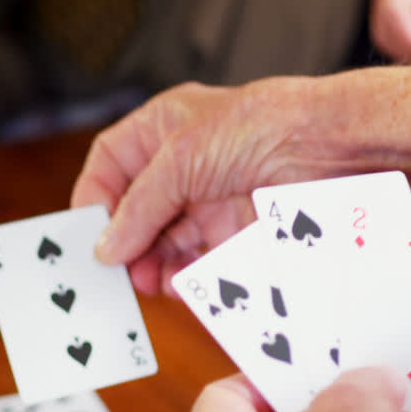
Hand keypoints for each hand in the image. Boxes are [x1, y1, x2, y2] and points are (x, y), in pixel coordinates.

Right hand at [71, 79, 341, 294]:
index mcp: (163, 130)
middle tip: (113, 272)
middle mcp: (184, 166)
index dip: (95, 196)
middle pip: (135, 211)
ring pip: (164, 241)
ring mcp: (210, 199)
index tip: (85, 233)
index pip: (111, 163)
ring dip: (149, 264)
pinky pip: (199, 261)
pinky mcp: (236, 232)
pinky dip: (182, 275)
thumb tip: (106, 247)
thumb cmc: (257, 127)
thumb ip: (140, 206)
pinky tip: (173, 284)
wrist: (325, 149)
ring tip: (142, 283)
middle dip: (122, 241)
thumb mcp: (181, 158)